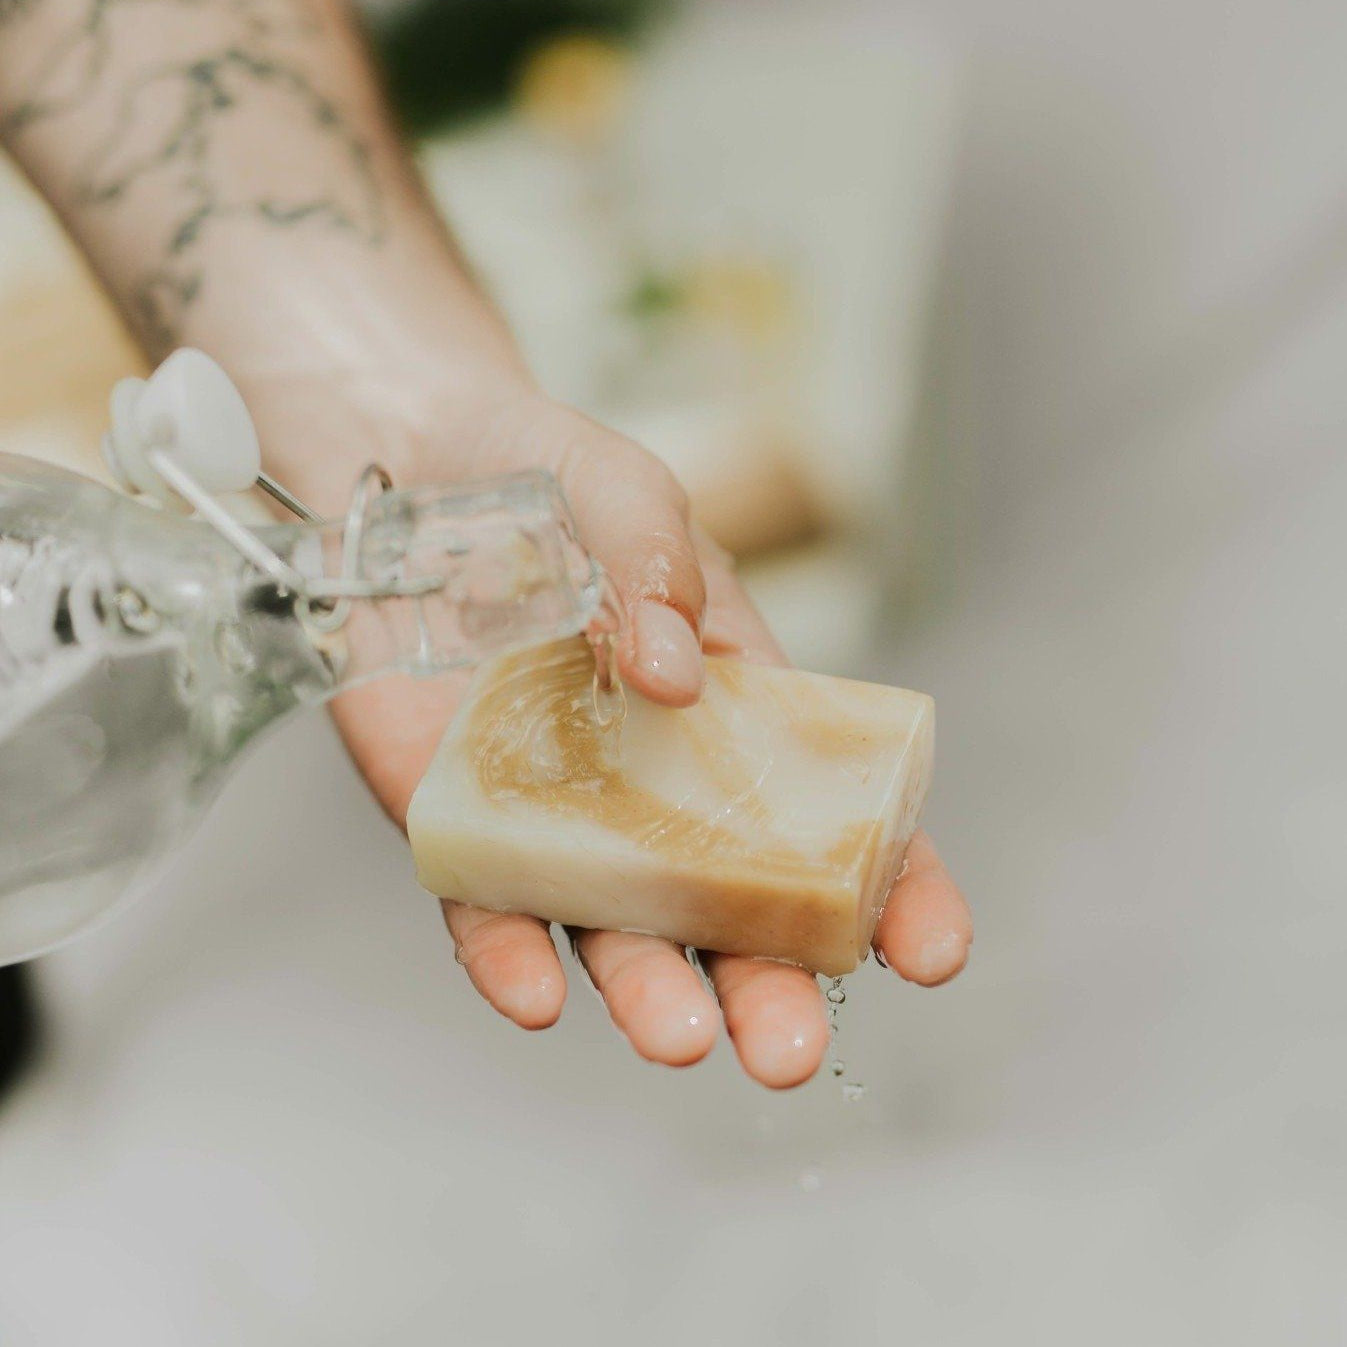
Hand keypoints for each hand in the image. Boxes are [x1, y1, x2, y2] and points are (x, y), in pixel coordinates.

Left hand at [298, 375, 972, 1088]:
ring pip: (616, 927)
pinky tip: (535, 993)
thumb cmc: (541, 473)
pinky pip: (485, 907)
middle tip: (794, 1051)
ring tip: (685, 1040)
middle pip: (730, 906)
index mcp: (733, 709)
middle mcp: (657, 783)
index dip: (890, 885)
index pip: (831, 815)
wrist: (400, 465)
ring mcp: (557, 811)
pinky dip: (507, 956)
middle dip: (770, 984)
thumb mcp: (624, 488)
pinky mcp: (456, 821)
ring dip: (651, 992)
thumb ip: (657, 565)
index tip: (929, 950)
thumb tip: (675, 674)